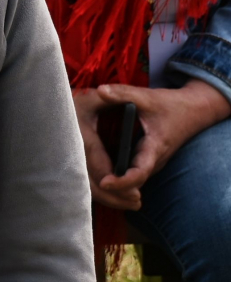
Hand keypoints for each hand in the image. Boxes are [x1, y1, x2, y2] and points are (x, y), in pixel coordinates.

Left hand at [89, 81, 228, 209]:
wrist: (195, 110)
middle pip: (132, 184)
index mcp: (155, 148)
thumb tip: (100, 90)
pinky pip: (132, 177)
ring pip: (132, 184)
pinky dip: (117, 180)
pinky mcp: (147, 161)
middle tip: (87, 188)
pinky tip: (96, 177)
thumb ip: (123, 94)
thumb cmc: (171, 105)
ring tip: (88, 186)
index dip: (123, 181)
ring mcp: (151, 163)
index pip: (140, 172)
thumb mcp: (148, 97)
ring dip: (114, 188)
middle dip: (113, 190)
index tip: (105, 182)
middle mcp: (153, 161)